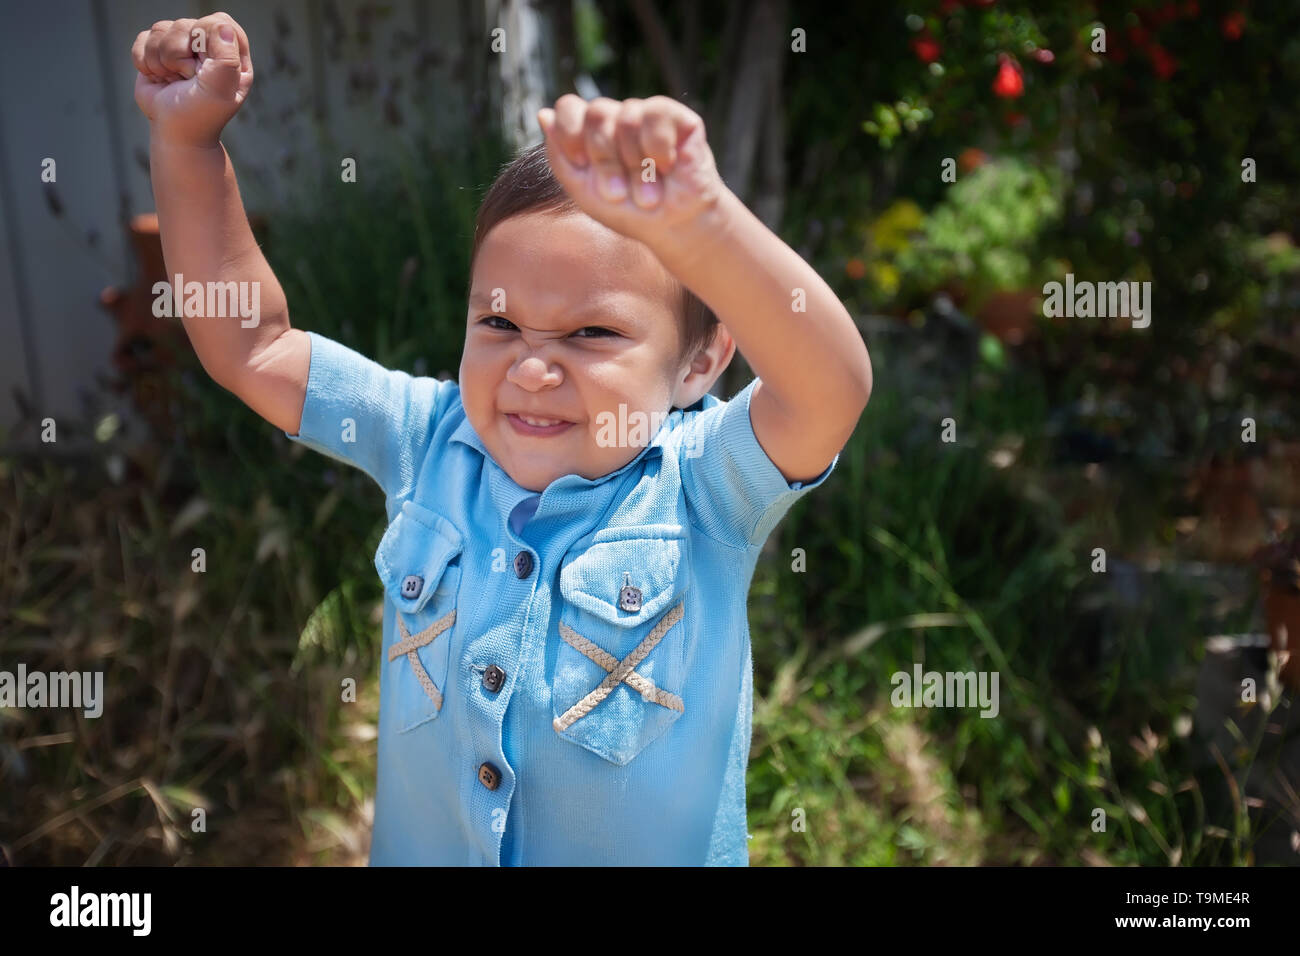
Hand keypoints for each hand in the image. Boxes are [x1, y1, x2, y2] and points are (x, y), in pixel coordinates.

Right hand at [132, 13, 253, 146]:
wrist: (175, 132)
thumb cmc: (201, 113)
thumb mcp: (221, 88)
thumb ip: (226, 56)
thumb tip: (223, 26)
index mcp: (231, 55)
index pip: (218, 22)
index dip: (204, 35)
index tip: (201, 62)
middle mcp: (207, 48)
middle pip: (185, 24)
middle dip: (178, 55)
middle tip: (186, 79)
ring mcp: (181, 48)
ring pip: (161, 29)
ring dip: (160, 61)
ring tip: (172, 81)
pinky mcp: (156, 52)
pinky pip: (143, 38)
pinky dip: (144, 61)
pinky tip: (157, 78)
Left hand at [536, 95, 727, 250]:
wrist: (673, 228)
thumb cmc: (629, 212)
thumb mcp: (584, 191)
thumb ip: (560, 156)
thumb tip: (543, 114)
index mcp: (593, 133)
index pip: (570, 107)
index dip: (570, 132)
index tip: (581, 165)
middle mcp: (618, 118)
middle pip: (597, 112)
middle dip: (604, 158)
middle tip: (617, 192)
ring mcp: (647, 116)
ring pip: (626, 117)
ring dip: (634, 164)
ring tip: (646, 192)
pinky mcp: (678, 118)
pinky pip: (655, 115)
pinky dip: (657, 149)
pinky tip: (666, 167)